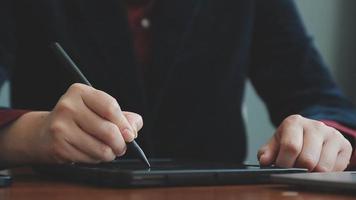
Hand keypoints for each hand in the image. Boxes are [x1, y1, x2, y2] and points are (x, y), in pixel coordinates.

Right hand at [0, 83, 142, 164]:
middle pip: (108, 130)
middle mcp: (68, 106)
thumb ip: (122, 116)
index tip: (131, 135)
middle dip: (121, 144)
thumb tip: (135, 125)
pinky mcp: (59, 146)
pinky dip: (96, 159)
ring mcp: (61, 127)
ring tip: (108, 151)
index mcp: (80, 92)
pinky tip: (91, 153)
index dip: (124, 124)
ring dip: (110, 154)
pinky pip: (89, 158)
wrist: (43, 134)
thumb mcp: (98, 110)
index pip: (110, 106)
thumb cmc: (78, 120)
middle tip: (121, 147)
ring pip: (101, 148)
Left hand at [257, 115, 352, 171]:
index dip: (284, 162)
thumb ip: (266, 152)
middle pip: (307, 159)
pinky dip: (325, 173)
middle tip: (295, 167)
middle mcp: (315, 125)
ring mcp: (331, 134)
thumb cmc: (290, 139)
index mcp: (294, 122)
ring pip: (322, 167)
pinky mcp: (345, 145)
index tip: (281, 167)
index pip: (291, 147)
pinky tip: (318, 164)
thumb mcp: (275, 143)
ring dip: (312, 172)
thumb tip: (264, 161)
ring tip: (306, 167)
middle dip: (298, 169)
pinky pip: (335, 169)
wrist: (311, 133)